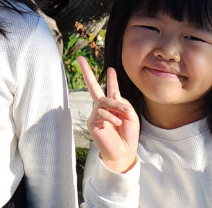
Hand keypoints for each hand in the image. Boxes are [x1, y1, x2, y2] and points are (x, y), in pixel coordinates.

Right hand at [78, 56, 139, 172]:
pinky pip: (101, 113)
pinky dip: (111, 117)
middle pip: (92, 86)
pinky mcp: (93, 122)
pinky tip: (117, 122)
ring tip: (125, 115)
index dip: (111, 79)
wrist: (124, 152)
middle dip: (87, 72)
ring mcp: (96, 114)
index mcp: (113, 105)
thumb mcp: (132, 117)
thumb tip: (113, 96)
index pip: (111, 89)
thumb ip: (123, 104)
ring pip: (103, 101)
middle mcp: (102, 107)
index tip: (111, 68)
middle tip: (80, 59)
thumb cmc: (128, 135)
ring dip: (116, 106)